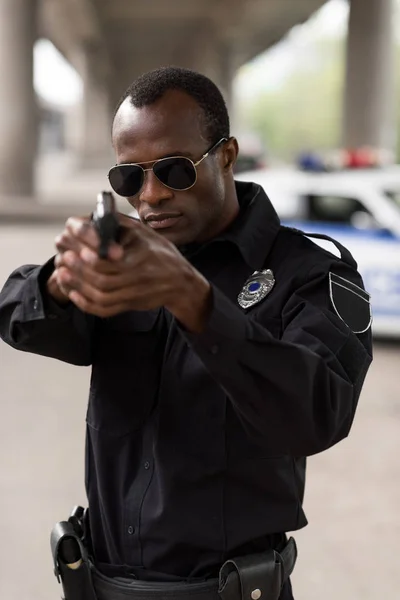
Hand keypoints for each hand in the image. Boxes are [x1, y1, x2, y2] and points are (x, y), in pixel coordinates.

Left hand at [54, 214, 211, 331]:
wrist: (181, 281)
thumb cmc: (160, 251)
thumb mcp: (143, 232)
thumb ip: (120, 224)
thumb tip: (92, 217)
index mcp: (142, 255)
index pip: (110, 259)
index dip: (91, 257)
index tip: (77, 250)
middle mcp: (139, 276)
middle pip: (102, 278)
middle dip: (80, 270)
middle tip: (64, 259)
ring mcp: (134, 292)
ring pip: (101, 295)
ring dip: (79, 286)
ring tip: (63, 274)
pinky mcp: (130, 304)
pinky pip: (105, 309)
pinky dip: (87, 304)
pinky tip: (74, 294)